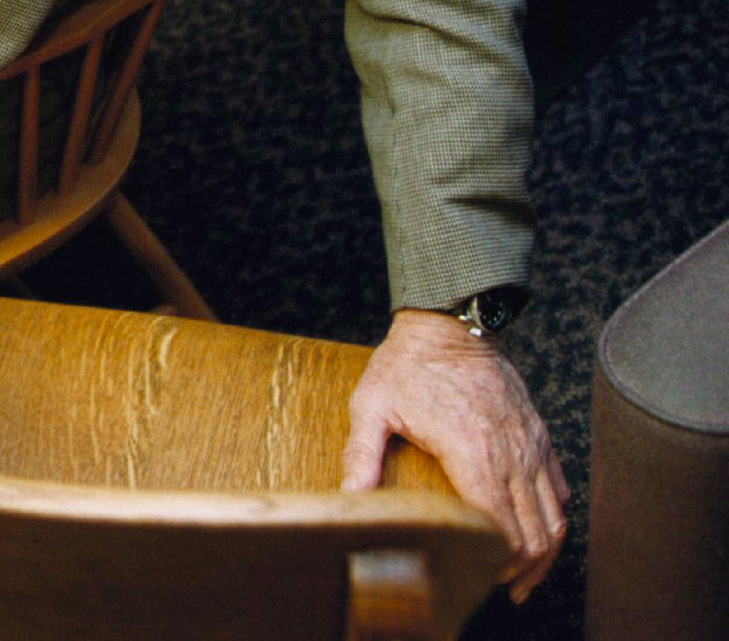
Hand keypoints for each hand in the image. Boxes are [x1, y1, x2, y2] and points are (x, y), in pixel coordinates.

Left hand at [341, 309, 567, 601]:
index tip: (479, 577)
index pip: (501, 527)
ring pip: (555, 515)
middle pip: (535, 531)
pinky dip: (554, 517)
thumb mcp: (371, 404)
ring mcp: (530, 444)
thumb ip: (360, 453)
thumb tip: (349, 497)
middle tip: (502, 586)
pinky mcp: (538, 434)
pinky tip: (538, 533)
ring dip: (544, 551)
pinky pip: (558, 486)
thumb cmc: (406, 363)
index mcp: (473, 451)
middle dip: (523, 568)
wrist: (448, 321)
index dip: (495, 561)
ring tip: (523, 575)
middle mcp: (511, 453)